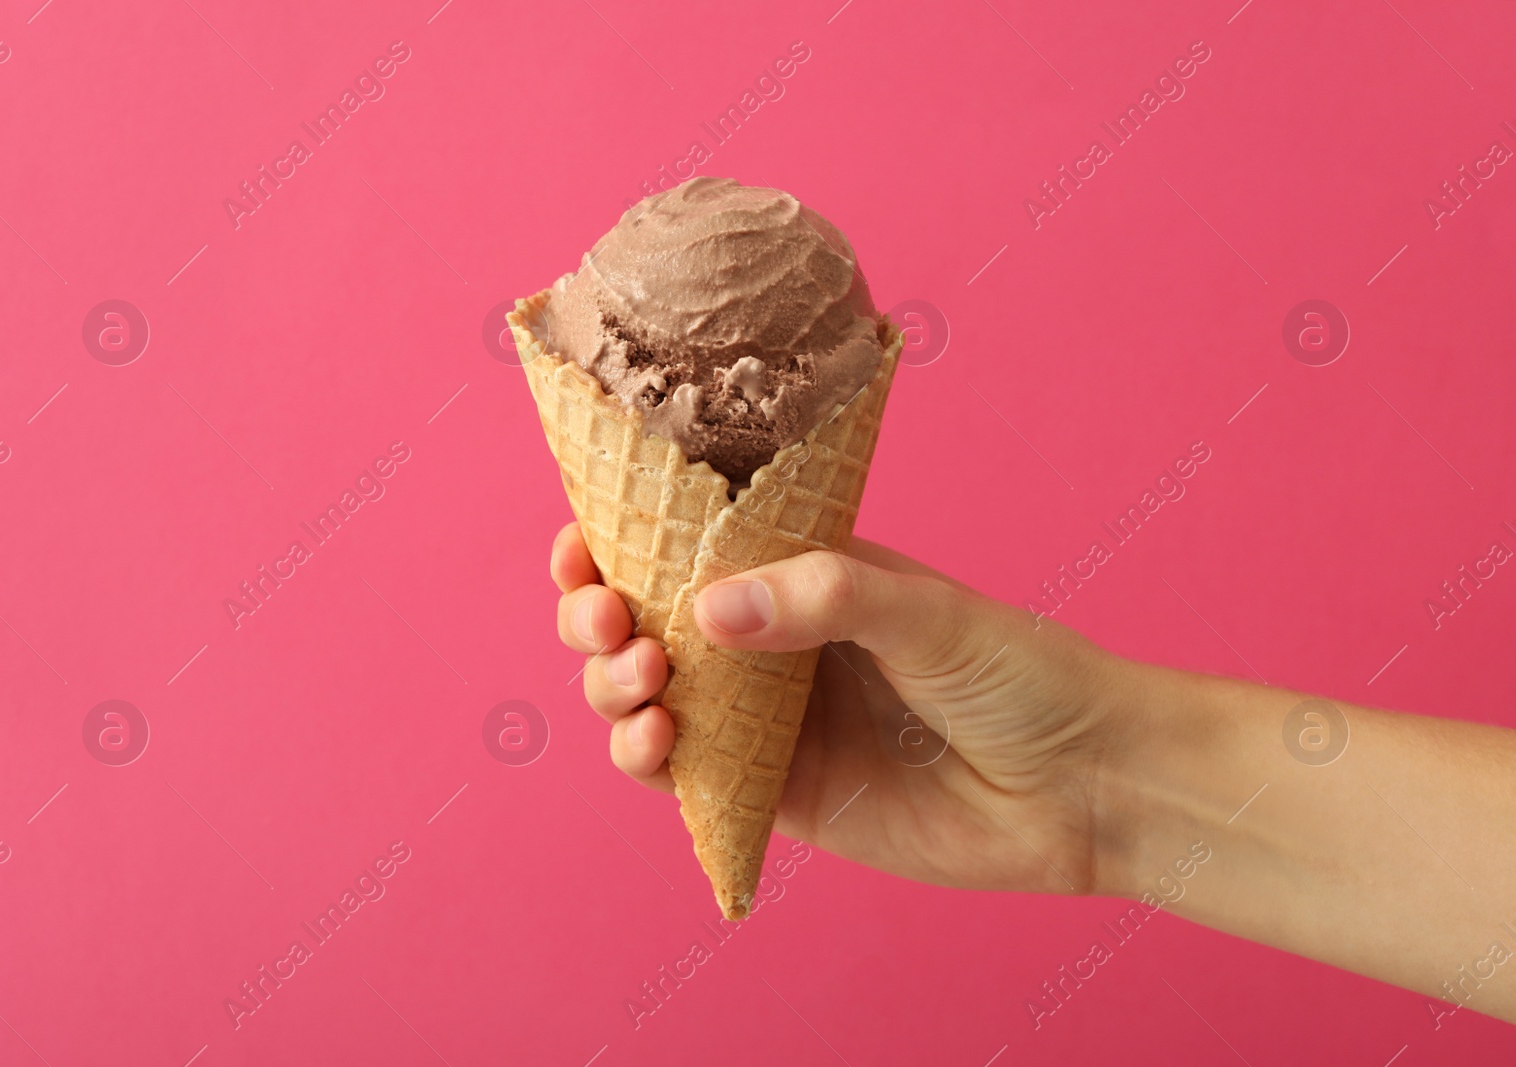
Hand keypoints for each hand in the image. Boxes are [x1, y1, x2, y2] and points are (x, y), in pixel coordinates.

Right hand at [550, 521, 1130, 896]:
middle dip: (598, 619)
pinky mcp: (775, 797)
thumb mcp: (927, 613)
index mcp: (797, 575)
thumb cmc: (1021, 674)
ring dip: (613, 690)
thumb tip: (705, 608)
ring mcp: (767, 722)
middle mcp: (769, 645)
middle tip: (609, 623)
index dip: (615, 542)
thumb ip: (823, 600)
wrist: (1082, 787)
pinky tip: (657, 743)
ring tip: (646, 687)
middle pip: (642, 624)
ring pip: (648, 700)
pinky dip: (647, 760)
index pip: (681, 546)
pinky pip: (686, 780)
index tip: (581, 545)